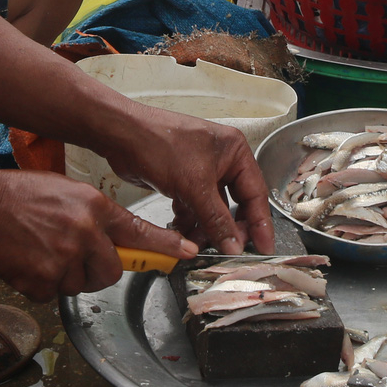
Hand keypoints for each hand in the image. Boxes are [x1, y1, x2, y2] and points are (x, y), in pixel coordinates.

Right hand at [0, 170, 195, 301]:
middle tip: (77, 256)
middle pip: (111, 271)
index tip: (188, 253)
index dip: (165, 246)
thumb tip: (115, 241)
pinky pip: (53, 294)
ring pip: (81, 284)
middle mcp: (84, 234)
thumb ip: (97, 217)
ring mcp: (63, 259)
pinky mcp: (41, 281)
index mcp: (94, 208)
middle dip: (98, 269)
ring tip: (44, 250)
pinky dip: (43, 284)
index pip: (139, 232)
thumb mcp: (71, 193)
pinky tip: (30, 261)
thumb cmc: (23, 195)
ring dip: (67, 276)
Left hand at [99, 107, 276, 256]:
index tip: (264, 248)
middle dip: (229, 228)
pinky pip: (194, 208)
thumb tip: (235, 246)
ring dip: (206, 228)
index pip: (256, 193)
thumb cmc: (161, 145)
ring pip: (212, 209)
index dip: (260, 223)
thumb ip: (217, 219)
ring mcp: (200, 171)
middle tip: (229, 250)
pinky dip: (189, 221)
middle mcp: (221, 160)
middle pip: (235, 203)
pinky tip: (181, 231)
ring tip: (197, 243)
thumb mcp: (194, 185)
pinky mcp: (182, 181)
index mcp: (234, 151)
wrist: (121, 136)